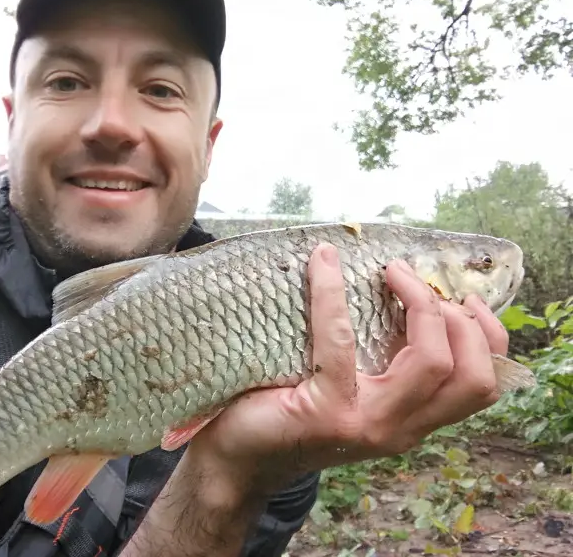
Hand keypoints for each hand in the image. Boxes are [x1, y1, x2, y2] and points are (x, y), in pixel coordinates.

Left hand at [186, 242, 507, 496]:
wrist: (238, 460)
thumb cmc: (288, 411)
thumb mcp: (351, 391)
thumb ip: (382, 363)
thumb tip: (401, 288)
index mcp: (411, 421)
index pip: (480, 385)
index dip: (486, 336)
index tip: (463, 297)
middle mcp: (400, 429)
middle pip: (470, 376)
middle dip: (457, 318)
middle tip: (414, 280)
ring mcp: (369, 425)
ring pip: (430, 362)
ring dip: (419, 303)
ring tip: (391, 271)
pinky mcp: (328, 411)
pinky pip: (341, 340)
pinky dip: (332, 293)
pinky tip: (321, 263)